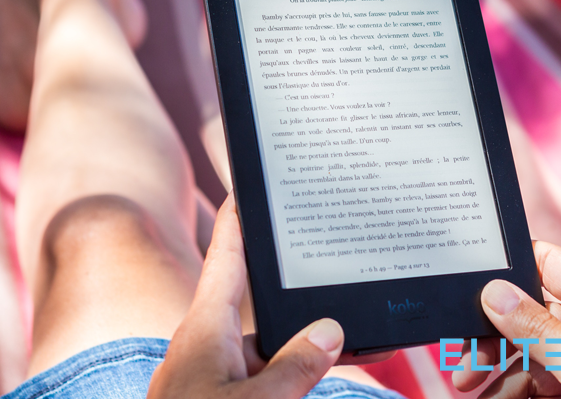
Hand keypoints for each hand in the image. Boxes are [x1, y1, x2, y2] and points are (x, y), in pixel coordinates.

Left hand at [147, 195, 354, 398]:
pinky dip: (294, 371)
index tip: (248, 183)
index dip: (237, 216)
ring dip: (303, 343)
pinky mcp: (222, 395)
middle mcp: (208, 345)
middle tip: (330, 263)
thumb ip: (294, 367)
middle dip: (295, 287)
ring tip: (355, 342)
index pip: (225, 255)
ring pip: (267, 346)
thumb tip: (330, 331)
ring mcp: (214, 374)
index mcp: (205, 329)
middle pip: (258, 303)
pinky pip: (265, 375)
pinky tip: (324, 371)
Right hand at [452, 241, 560, 398]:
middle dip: (493, 339)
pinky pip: (542, 385)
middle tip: (464, 368)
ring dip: (499, 375)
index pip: (548, 262)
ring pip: (530, 356)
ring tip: (477, 395)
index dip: (510, 265)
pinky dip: (518, 393)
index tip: (470, 282)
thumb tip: (496, 290)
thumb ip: (536, 327)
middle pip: (528, 316)